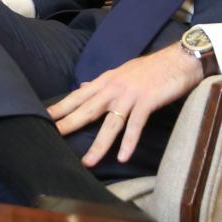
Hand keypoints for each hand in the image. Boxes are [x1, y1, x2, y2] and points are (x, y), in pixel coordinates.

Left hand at [47, 43, 202, 166]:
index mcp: (105, 81)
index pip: (77, 97)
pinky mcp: (147, 101)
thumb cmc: (151, 68)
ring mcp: (130, 95)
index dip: (60, 108)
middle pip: (86, 110)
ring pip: (110, 123)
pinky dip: (129, 142)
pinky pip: (136, 125)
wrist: (179, 59)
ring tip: (87, 162)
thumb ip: (101, 83)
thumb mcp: (121, 73)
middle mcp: (113, 88)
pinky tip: (122, 157)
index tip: (42, 118)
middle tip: (50, 137)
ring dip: (99, 144)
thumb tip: (82, 88)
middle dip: (68, 125)